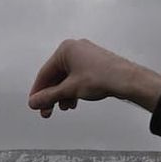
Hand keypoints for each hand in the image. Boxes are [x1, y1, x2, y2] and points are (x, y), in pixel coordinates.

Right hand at [28, 38, 160, 116]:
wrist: (126, 79)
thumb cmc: (102, 77)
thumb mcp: (69, 90)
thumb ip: (49, 97)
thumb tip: (35, 102)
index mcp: (65, 50)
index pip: (44, 73)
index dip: (38, 92)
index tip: (34, 104)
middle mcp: (74, 49)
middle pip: (55, 77)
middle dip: (51, 96)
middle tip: (47, 111)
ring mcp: (85, 56)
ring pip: (66, 79)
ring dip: (62, 95)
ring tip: (64, 107)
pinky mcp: (93, 64)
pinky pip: (76, 78)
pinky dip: (72, 91)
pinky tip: (74, 101)